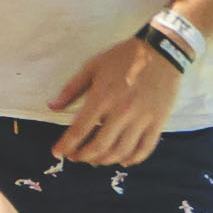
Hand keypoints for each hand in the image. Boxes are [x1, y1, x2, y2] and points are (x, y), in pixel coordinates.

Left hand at [51, 27, 181, 167]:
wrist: (160, 52)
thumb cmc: (121, 58)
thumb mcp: (91, 67)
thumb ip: (71, 89)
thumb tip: (52, 107)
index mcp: (101, 98)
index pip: (79, 130)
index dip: (66, 145)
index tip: (57, 153)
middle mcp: (121, 113)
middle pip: (99, 146)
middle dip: (83, 156)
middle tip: (75, 157)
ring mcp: (142, 119)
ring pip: (121, 151)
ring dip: (105, 160)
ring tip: (95, 160)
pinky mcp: (158, 122)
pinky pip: (145, 148)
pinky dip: (133, 159)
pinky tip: (123, 160)